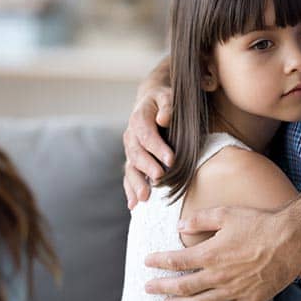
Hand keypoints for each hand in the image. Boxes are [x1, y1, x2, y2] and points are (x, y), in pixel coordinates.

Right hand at [123, 84, 174, 208]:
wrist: (150, 102)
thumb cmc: (163, 100)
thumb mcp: (167, 95)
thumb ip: (167, 105)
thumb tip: (163, 119)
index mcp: (138, 119)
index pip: (147, 135)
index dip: (157, 148)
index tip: (171, 160)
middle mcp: (130, 136)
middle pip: (136, 154)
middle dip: (148, 167)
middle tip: (160, 178)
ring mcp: (130, 150)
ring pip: (130, 168)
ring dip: (136, 183)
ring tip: (145, 198)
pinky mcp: (132, 160)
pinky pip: (129, 176)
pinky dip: (130, 190)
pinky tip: (133, 205)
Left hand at [144, 207, 300, 300]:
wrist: (292, 240)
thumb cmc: (259, 223)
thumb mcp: (227, 213)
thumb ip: (201, 219)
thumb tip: (180, 226)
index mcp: (211, 254)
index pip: (177, 261)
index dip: (160, 262)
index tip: (147, 263)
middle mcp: (219, 276)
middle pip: (184, 287)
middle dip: (163, 288)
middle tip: (148, 289)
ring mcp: (234, 290)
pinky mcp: (251, 298)